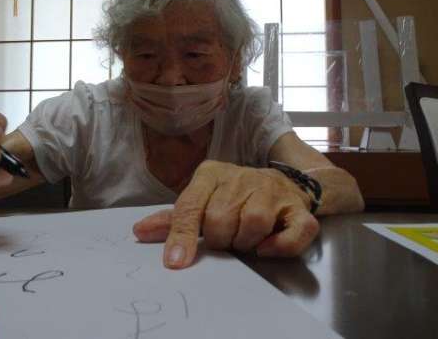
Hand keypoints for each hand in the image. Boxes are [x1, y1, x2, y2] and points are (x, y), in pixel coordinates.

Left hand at [133, 160, 318, 268]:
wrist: (285, 182)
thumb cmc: (234, 195)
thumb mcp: (202, 198)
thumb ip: (174, 219)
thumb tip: (139, 231)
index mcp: (211, 174)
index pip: (190, 205)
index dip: (181, 236)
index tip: (175, 263)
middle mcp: (241, 177)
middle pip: (220, 219)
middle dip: (220, 239)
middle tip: (226, 238)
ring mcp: (271, 190)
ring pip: (253, 222)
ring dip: (246, 242)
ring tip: (245, 239)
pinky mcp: (298, 207)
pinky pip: (294, 230)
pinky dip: (280, 245)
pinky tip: (267, 247)